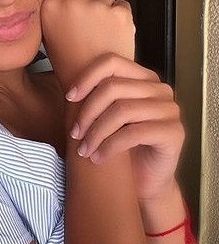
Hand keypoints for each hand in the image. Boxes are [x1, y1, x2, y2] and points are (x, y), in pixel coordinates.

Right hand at [41, 0, 134, 88]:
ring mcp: (97, 7)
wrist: (92, 87)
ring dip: (106, 8)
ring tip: (100, 32)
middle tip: (90, 21)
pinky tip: (112, 35)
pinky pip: (122, 6)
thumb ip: (56, 9)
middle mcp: (72, 3)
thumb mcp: (48, 33)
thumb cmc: (70, 64)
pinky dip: (120, 18)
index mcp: (51, 5)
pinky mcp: (119, 15)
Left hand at [66, 53, 184, 201]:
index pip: (111, 62)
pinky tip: (98, 158)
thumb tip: (69, 89)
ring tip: (84, 149)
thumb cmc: (120, 144)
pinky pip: (134, 133)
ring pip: (122, 110)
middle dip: (88, 112)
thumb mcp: (106, 114)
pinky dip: (110, 146)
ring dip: (96, 132)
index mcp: (143, 77)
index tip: (69, 97)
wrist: (143, 180)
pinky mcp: (175, 133)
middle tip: (74, 133)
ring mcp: (170, 109)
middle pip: (113, 87)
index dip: (87, 77)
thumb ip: (95, 96)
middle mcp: (160, 89)